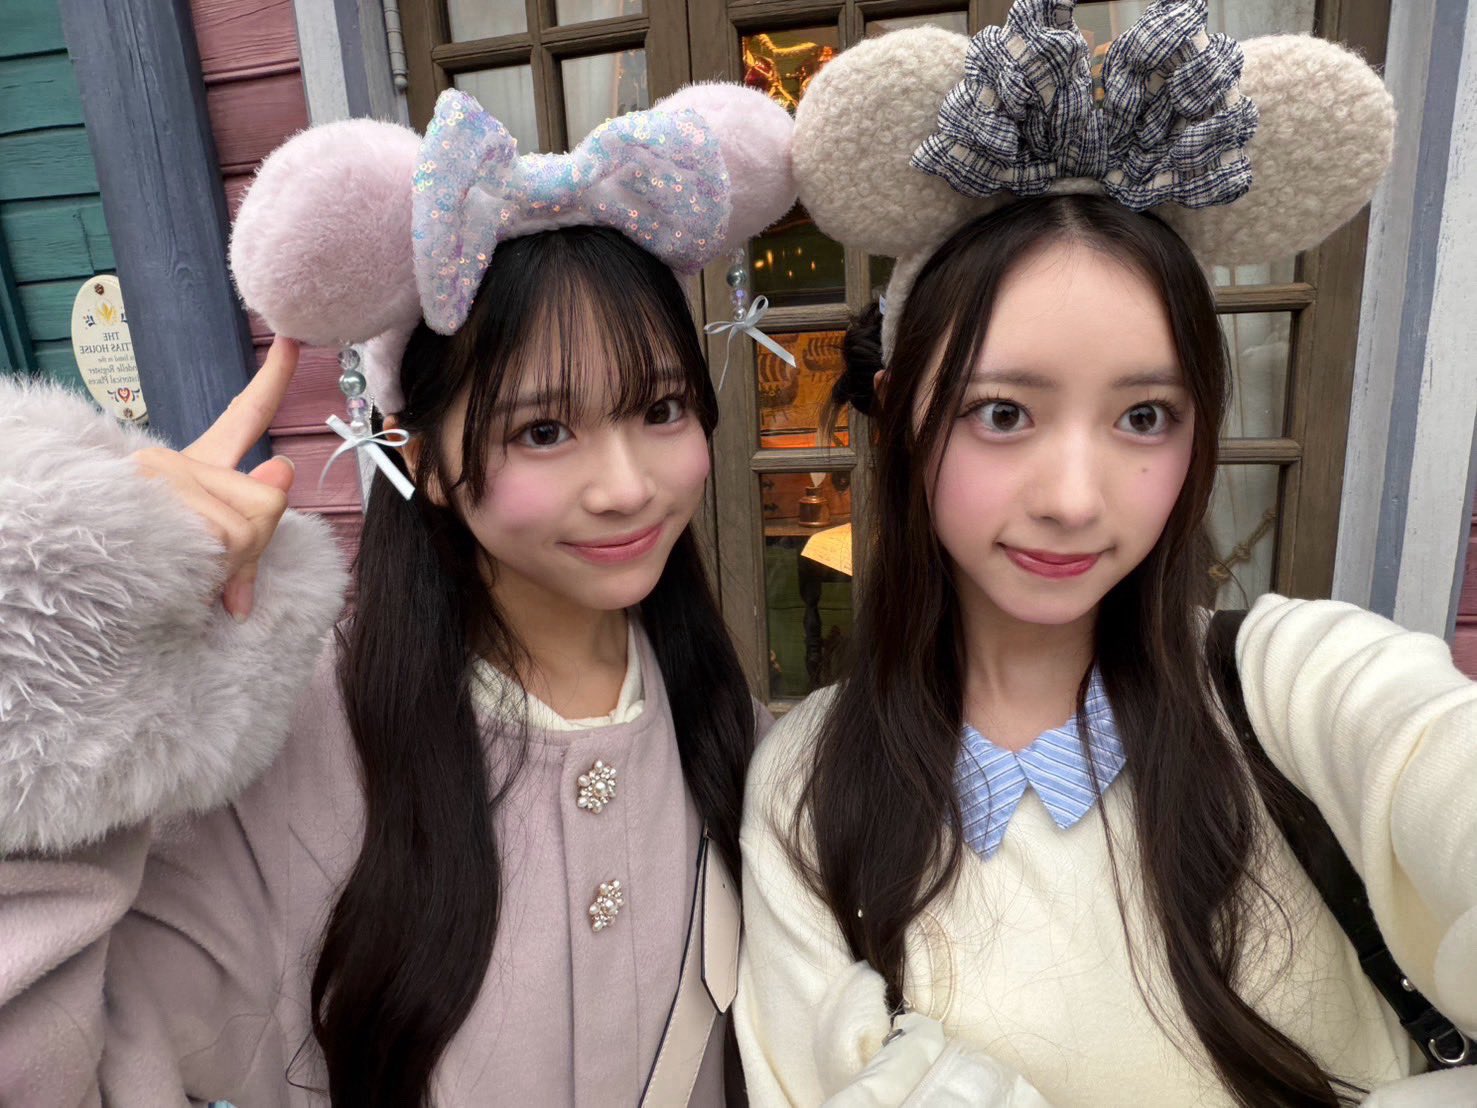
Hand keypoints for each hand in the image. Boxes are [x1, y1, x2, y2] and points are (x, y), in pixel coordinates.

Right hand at [131, 337, 299, 620]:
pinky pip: (227, 537)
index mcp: (196, 464)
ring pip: (250, 527)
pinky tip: (181, 569)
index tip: (293, 340)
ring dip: (232, 565)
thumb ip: (256, 518)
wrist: (92, 581)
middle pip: (269, 500)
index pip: (246, 416)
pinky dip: (217, 571)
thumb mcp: (217, 547)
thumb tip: (284, 470)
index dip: (274, 378)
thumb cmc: (160, 568)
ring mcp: (161, 476)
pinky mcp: (154, 497)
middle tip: (214, 564)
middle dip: (255, 543)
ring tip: (190, 568)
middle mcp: (176, 460)